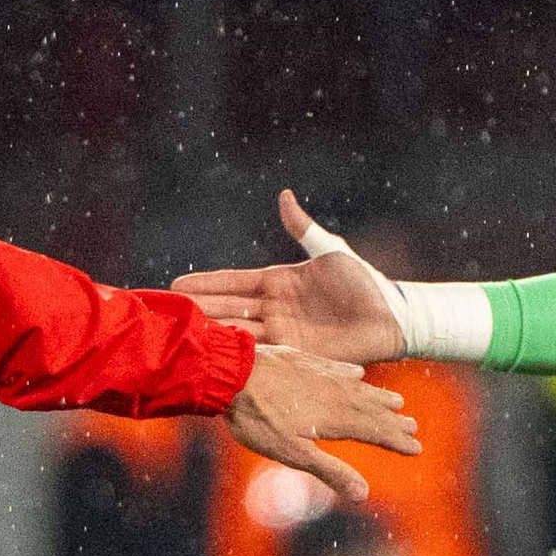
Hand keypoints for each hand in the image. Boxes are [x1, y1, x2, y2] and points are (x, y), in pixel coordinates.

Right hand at [173, 189, 410, 363]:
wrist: (391, 317)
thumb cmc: (363, 282)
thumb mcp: (330, 251)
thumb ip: (302, 228)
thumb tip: (283, 196)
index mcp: (278, 281)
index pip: (234, 282)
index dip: (206, 284)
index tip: (176, 284)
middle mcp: (274, 308)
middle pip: (228, 309)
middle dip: (198, 311)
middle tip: (164, 313)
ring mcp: (283, 333)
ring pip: (239, 333)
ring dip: (212, 335)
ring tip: (180, 337)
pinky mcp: (296, 355)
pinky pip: (263, 355)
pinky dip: (239, 357)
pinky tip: (215, 359)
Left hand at [227, 345, 420, 503]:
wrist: (232, 373)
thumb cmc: (259, 419)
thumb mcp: (293, 453)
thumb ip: (330, 471)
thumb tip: (363, 494)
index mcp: (337, 419)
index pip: (377, 432)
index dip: (397, 441)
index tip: (416, 448)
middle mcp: (336, 395)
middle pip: (373, 410)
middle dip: (393, 421)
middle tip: (413, 428)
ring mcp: (322, 376)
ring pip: (360, 389)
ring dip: (379, 398)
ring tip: (396, 403)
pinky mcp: (306, 362)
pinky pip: (339, 369)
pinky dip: (354, 375)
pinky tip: (358, 374)